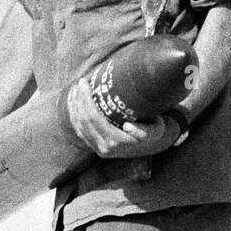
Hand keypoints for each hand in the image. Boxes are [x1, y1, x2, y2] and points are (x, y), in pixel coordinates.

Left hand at [65, 78, 181, 158]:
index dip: (85, 100)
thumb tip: (127, 126)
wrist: (152, 145)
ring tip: (75, 89)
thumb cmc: (154, 131)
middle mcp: (104, 148)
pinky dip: (74, 115)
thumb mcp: (156, 130)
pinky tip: (74, 102)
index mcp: (116, 142)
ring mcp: (97, 148)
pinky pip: (79, 130)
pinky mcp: (94, 146)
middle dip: (78, 100)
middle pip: (83, 121)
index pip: (94, 119)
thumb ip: (144, 131)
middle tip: (80, 82)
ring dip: (74, 107)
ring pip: (78, 126)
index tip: (84, 82)